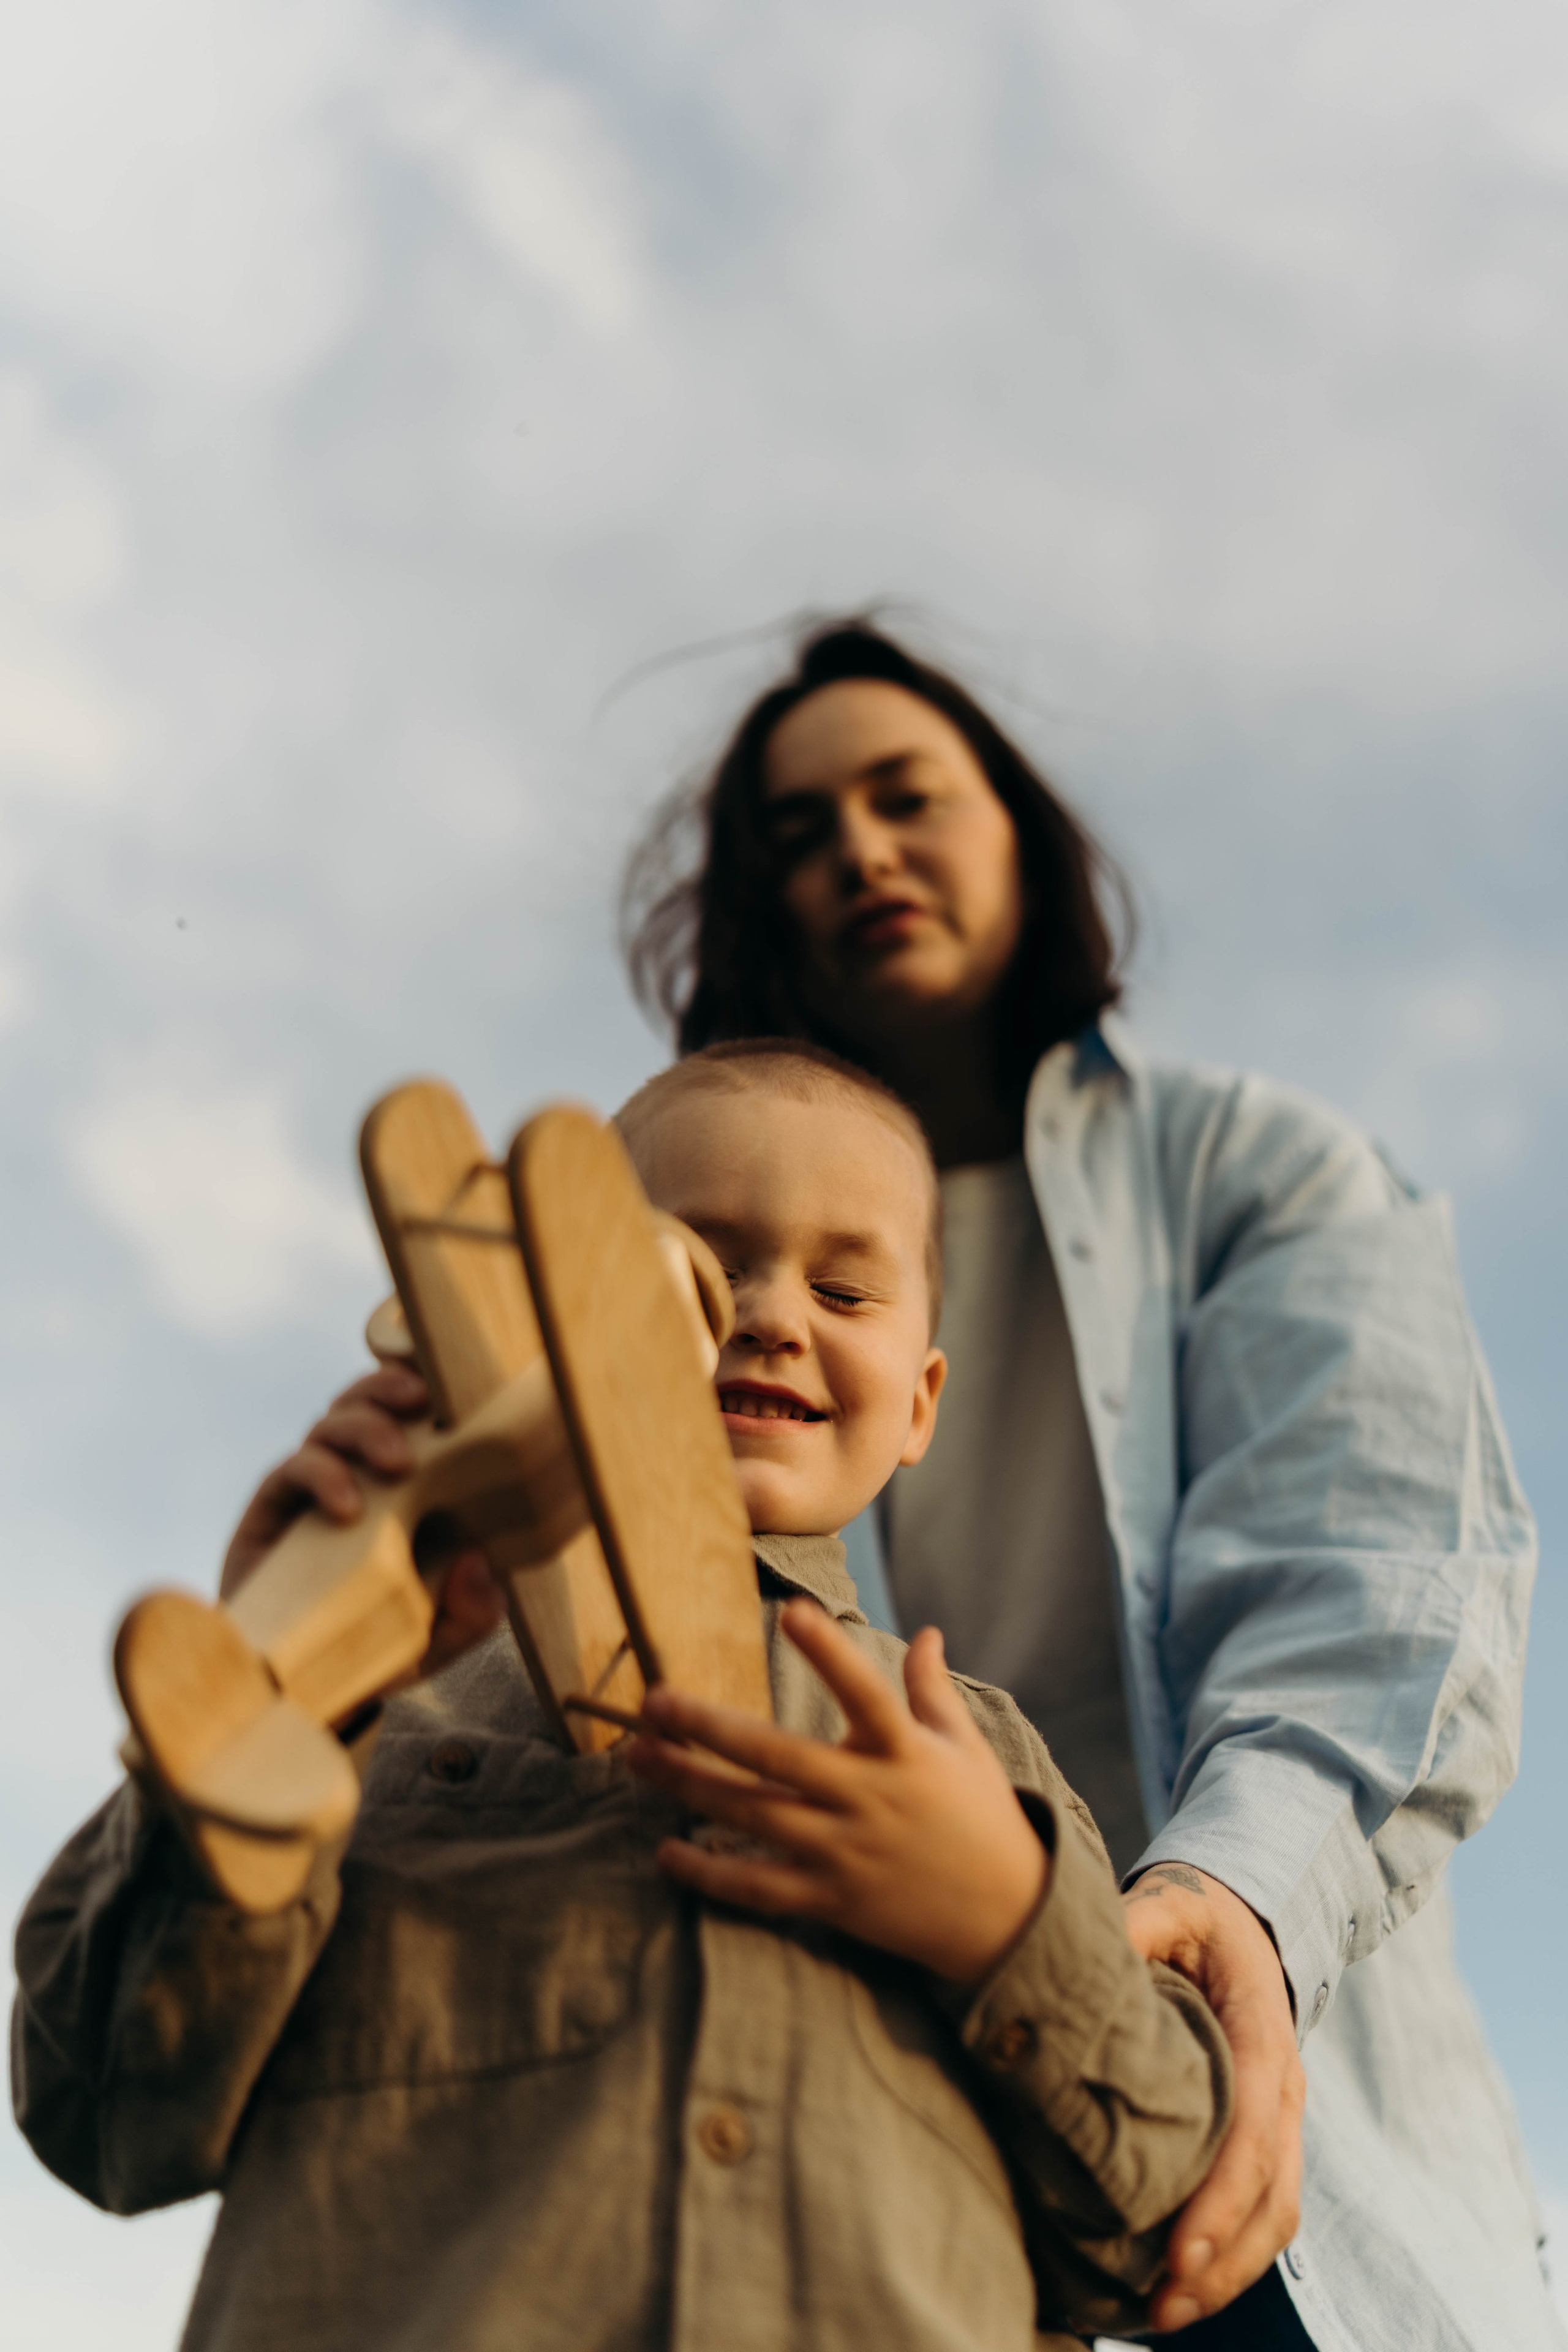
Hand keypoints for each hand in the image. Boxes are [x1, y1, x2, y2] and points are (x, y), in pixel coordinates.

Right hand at [218, 1362, 504, 1675]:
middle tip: (423, 1404)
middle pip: (371, 1398)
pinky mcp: (275, 1508)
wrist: (301, 1686)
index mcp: (413, 1483)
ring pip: (333, 1421)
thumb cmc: (381, 1651)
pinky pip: (293, 1467)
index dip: (428, 1379)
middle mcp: (363, 1472)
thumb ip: (473, 1611)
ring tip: (399, 1465)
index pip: (417, 1410)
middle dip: (393, 1386)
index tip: (456, 1377)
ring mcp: (318, 1485)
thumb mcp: (444, 1639)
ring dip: (367, 1427)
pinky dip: (322, 1474)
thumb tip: (475, 1563)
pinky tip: (349, 1508)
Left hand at [624, 1600, 1046, 1982]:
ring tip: (639, 1757)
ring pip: (755, 1817)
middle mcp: (871, 1799)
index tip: (792, 1613)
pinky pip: (761, 1887)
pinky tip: (669, 1851)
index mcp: (905, 1752)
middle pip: (778, 1757)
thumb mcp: (964, 1746)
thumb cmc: (981, 1818)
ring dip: (692, 1786)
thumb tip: (927, 1632)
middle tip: (655, 1700)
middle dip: (710, 1727)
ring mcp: (847, 1853)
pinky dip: (711, 1873)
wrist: (1005, 1916)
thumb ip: (931, 1690)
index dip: (830, 1653)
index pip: (865, 1692)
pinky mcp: (833, 1900)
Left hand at [1121, 1862, 1304, 2331]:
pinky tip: (1182, 2286)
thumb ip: (1136, 1925)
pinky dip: (1233, 2255)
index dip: (1221, 2197)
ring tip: (1166, 2315)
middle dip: (1225, 2258)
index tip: (1179, 2252)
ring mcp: (1281, 2116)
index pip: (1250, 2129)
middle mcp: (1283, 2085)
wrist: (1242, 1915)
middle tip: (1163, 2307)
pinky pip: (1266, 2208)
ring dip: (1231, 2272)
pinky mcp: (1265, 2134)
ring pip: (1277, 2213)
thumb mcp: (1168, 1902)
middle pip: (1272, 2192)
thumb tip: (1095, 1957)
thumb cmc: (1196, 1914)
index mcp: (1261, 2033)